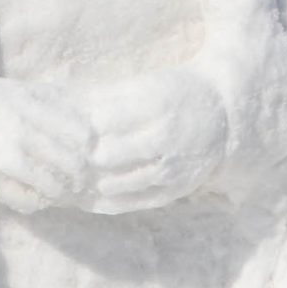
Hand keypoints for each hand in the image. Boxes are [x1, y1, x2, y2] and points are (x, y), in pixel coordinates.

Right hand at [0, 72, 95, 213]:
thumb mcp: (24, 90)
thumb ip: (56, 102)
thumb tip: (90, 120)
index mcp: (31, 110)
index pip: (79, 134)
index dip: (92, 145)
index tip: (92, 148)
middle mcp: (18, 136)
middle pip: (70, 164)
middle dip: (82, 173)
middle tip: (83, 177)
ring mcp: (3, 161)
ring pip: (51, 188)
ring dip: (63, 192)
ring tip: (63, 190)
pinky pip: (25, 203)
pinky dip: (39, 203)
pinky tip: (40, 196)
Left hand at [76, 73, 229, 214]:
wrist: (224, 115)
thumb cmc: (178, 92)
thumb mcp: (147, 84)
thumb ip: (109, 96)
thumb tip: (69, 105)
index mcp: (156, 106)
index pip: (104, 122)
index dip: (78, 127)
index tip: (62, 129)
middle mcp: (165, 139)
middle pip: (109, 155)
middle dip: (81, 156)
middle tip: (61, 156)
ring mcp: (172, 168)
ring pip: (121, 182)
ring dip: (92, 181)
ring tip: (73, 178)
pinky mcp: (177, 189)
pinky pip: (138, 202)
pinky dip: (110, 203)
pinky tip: (90, 199)